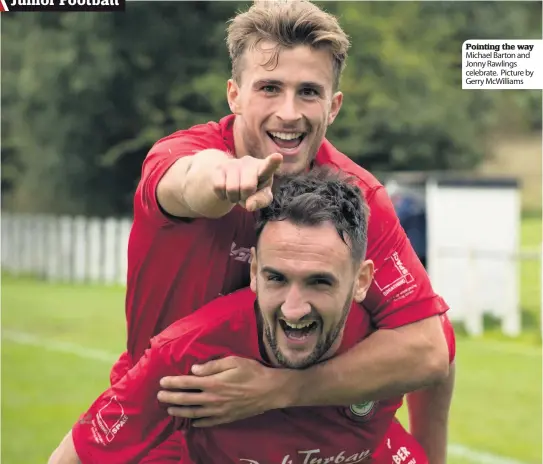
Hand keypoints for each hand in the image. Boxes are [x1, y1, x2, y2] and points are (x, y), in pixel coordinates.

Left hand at [157, 356, 294, 426]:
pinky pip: (207, 422)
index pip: (187, 383)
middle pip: (186, 400)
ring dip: (179, 412)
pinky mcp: (226, 418)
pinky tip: (191, 422)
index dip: (173, 382)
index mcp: (213, 383)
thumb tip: (194, 369)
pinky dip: (197, 422)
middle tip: (158, 397)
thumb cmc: (253, 372)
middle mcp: (213, 399)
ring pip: (193, 413)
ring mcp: (219, 411)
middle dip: (170, 398)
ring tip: (169, 410)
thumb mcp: (233, 361)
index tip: (162, 382)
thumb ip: (212, 366)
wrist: (270, 391)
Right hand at [212, 153, 282, 211]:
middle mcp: (249, 162)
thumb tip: (249, 205)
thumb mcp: (262, 195)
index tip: (278, 157)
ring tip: (237, 192)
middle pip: (247, 187)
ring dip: (234, 197)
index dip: (273, 162)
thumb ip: (261, 200)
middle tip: (246, 194)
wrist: (231, 179)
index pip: (269, 166)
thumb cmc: (253, 189)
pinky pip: (219, 187)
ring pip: (232, 189)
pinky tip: (226, 190)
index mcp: (264, 168)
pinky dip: (223, 195)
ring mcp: (233, 163)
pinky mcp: (219, 167)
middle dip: (245, 196)